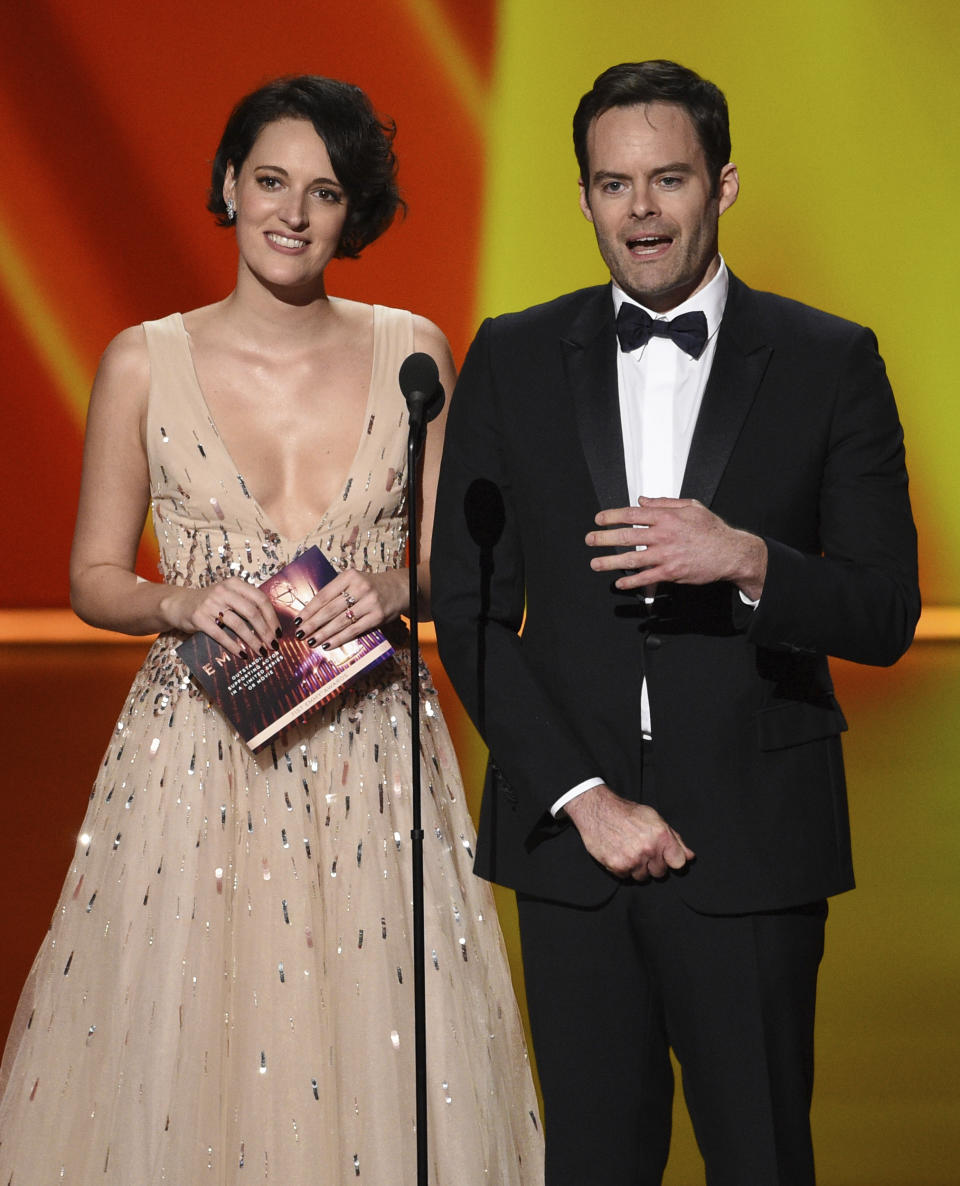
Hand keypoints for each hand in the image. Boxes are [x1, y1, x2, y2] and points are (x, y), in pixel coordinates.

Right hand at [167, 578, 279, 659]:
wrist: (179, 604)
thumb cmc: (210, 603)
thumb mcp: (228, 596)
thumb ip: (246, 604)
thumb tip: (271, 627)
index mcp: (234, 584)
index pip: (260, 599)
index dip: (272, 617)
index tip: (279, 632)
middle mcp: (223, 591)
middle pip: (252, 612)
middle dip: (265, 631)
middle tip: (273, 645)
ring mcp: (210, 604)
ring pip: (238, 624)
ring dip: (252, 640)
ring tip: (261, 651)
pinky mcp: (199, 618)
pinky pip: (220, 634)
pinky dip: (233, 646)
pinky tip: (242, 654)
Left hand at [293, 569, 407, 650]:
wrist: (399, 588)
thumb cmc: (370, 587)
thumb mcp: (353, 582)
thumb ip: (336, 593)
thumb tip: (312, 614)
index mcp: (349, 576)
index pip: (324, 595)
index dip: (309, 609)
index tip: (298, 620)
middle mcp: (360, 587)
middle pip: (330, 609)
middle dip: (313, 624)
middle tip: (300, 634)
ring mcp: (370, 602)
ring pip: (341, 621)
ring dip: (323, 633)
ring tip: (311, 642)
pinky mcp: (377, 616)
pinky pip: (354, 630)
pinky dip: (339, 638)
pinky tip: (328, 644)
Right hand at [564, 784, 693, 880]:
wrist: (597, 811)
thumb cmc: (627, 813)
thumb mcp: (654, 819)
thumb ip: (675, 839)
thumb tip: (690, 856)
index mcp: (661, 836)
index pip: (678, 863)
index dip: (672, 860)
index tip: (665, 856)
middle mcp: (649, 849)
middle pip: (660, 873)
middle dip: (653, 864)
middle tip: (642, 850)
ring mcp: (633, 859)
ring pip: (643, 877)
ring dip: (638, 868)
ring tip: (629, 850)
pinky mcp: (618, 866)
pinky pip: (626, 876)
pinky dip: (623, 868)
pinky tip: (619, 853)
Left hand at [586, 497, 766, 599]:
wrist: (731, 553)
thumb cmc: (712, 530)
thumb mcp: (691, 507)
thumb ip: (664, 503)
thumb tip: (642, 500)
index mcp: (667, 517)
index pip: (632, 514)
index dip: (612, 516)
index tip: (599, 519)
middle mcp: (663, 535)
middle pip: (627, 536)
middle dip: (604, 538)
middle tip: (590, 539)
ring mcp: (666, 555)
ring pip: (632, 559)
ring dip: (610, 562)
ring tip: (595, 563)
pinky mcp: (671, 573)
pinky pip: (646, 578)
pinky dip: (631, 581)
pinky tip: (620, 583)